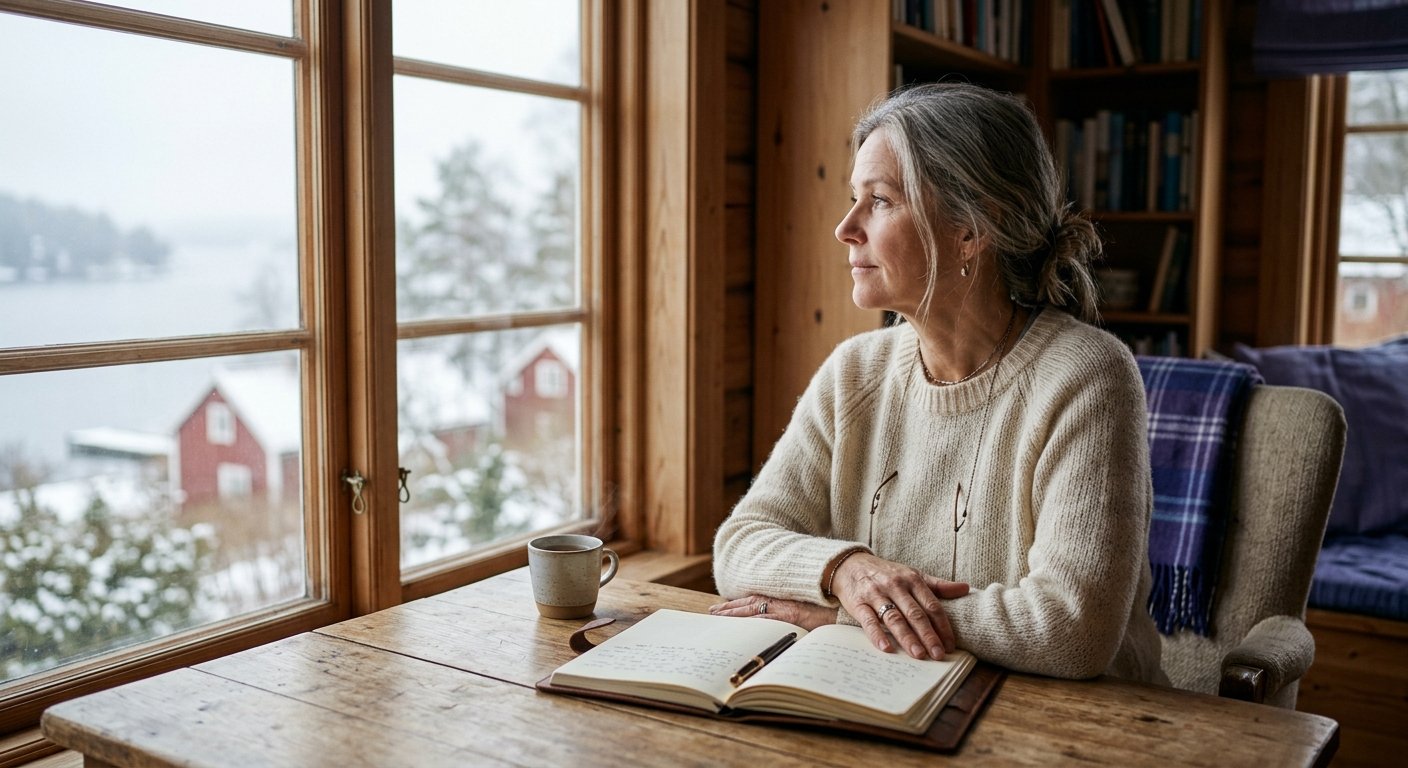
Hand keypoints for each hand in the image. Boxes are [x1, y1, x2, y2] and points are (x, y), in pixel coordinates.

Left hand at [707, 595, 836, 629]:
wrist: (856, 611)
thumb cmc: (839, 614)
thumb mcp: (818, 616)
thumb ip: (804, 619)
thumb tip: (796, 628)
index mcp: (791, 601)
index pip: (761, 600)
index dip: (743, 603)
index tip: (727, 605)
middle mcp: (787, 603)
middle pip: (752, 603)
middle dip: (731, 608)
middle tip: (713, 611)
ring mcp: (789, 610)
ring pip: (755, 610)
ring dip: (735, 613)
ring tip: (716, 615)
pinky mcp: (794, 618)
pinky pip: (767, 620)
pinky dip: (751, 621)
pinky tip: (738, 625)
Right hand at [830, 552, 968, 659]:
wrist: (850, 565)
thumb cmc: (887, 574)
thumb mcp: (913, 574)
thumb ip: (938, 585)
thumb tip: (966, 588)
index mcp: (912, 580)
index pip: (931, 605)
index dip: (942, 626)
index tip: (950, 645)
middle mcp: (895, 586)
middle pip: (915, 614)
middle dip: (928, 635)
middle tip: (938, 654)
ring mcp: (876, 595)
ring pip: (895, 618)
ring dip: (907, 637)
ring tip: (919, 655)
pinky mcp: (858, 603)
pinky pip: (869, 621)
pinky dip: (877, 634)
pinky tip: (887, 648)